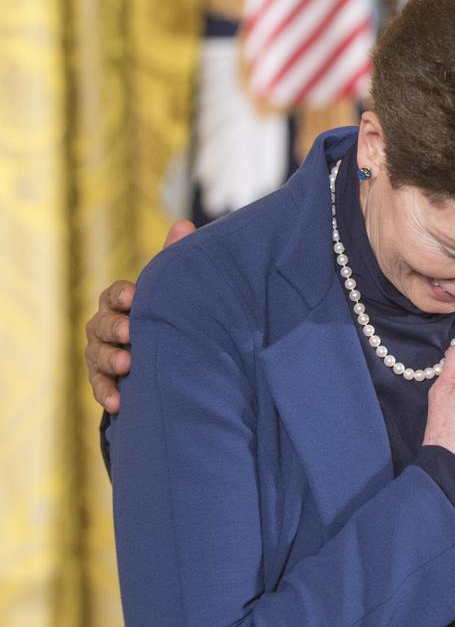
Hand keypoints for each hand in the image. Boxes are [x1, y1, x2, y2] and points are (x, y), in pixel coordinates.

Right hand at [85, 220, 195, 412]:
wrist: (163, 353)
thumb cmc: (165, 312)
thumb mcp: (170, 288)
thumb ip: (173, 258)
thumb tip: (185, 224)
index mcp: (122, 302)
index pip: (114, 294)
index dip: (122, 295)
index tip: (134, 296)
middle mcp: (106, 326)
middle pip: (101, 324)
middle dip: (114, 328)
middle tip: (130, 333)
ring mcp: (102, 353)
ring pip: (97, 355)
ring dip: (110, 360)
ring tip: (127, 365)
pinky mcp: (105, 380)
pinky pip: (100, 387)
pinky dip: (107, 393)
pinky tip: (119, 402)